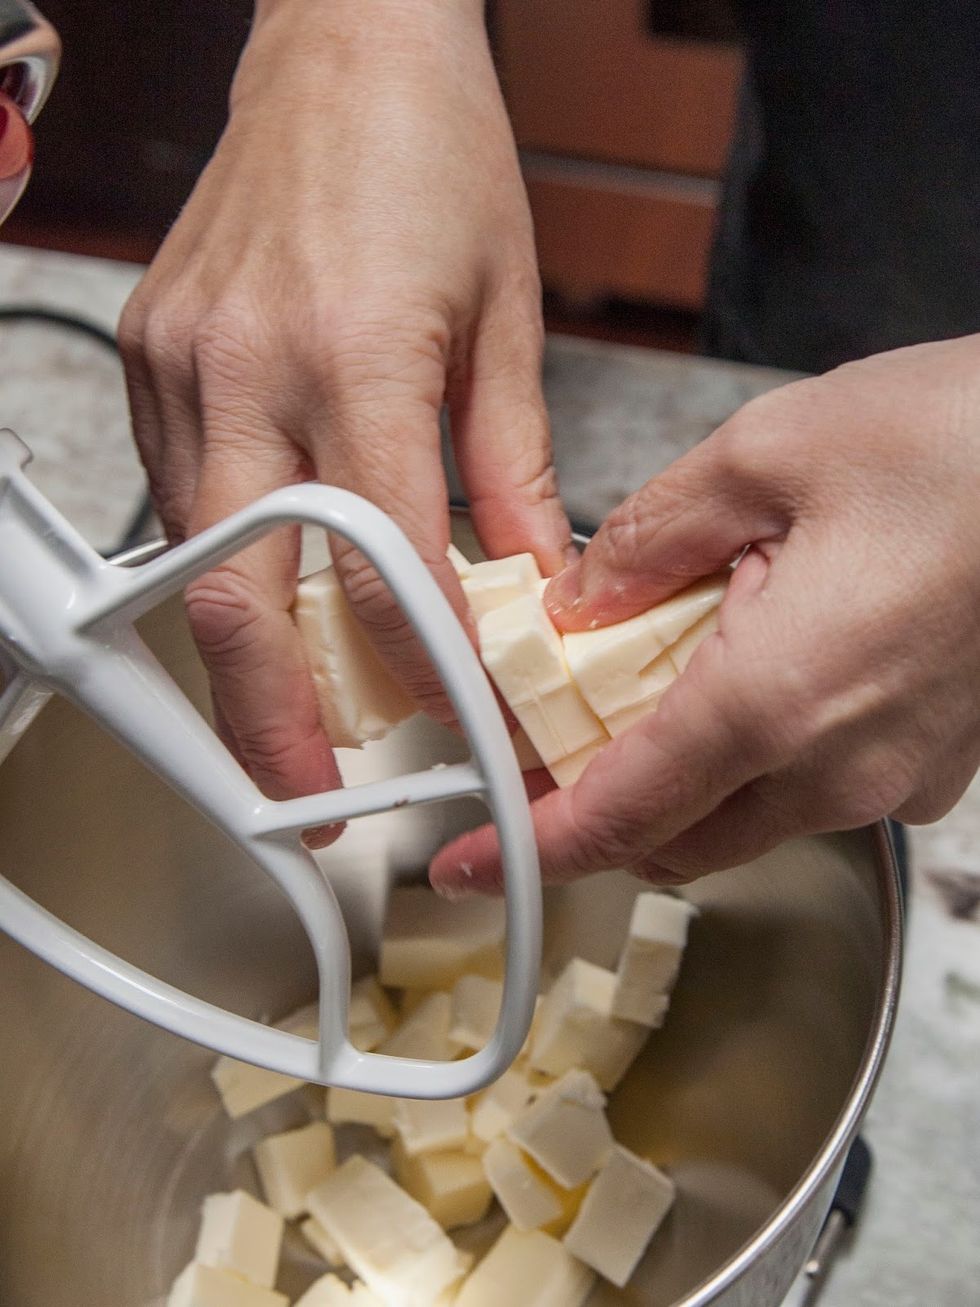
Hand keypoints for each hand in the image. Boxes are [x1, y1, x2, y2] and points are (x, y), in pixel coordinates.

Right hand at [119, 0, 569, 806]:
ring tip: (288, 717)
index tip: (451, 715)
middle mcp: (248, 364)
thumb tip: (529, 578)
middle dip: (272, 716)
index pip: (384, 561)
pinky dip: (219, 561)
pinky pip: (175, 492)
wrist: (343, 47)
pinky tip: (263, 593)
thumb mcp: (507, 317)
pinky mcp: (152, 353)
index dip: (420, 661)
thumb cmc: (435, 158)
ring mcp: (182, 360)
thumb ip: (513, 466)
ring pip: (194, 556)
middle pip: (242, 593)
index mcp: (356, 352)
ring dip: (239, 654)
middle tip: (310, 789)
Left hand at [430, 335, 979, 891]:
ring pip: (742, 818)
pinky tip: (747, 669)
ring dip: (675, 776)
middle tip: (549, 733)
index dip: (531, 846)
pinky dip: (752, 756)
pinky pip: (811, 786)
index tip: (475, 860)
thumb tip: (581, 601)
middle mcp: (838, 767)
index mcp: (774, 700)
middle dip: (596, 803)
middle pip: (673, 834)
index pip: (618, 814)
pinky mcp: (931, 759)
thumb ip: (647, 539)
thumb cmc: (962, 443)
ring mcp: (895, 775)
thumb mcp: (767, 452)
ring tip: (646, 681)